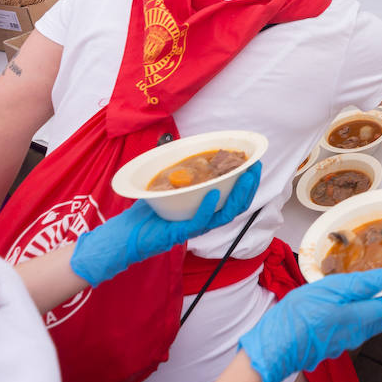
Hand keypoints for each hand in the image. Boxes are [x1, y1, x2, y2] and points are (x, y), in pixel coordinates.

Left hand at [70, 165, 260, 286]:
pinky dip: (207, 208)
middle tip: (255, 167)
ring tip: (244, 177)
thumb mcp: (166, 187)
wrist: (125, 235)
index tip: (254, 162)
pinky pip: (199, 222)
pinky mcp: (179, 233)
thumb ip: (178, 173)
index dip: (246, 182)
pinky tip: (213, 194)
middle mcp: (203, 220)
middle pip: (235, 205)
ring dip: (237, 195)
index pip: (233, 197)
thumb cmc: (145, 213)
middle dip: (249, 186)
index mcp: (204, 210)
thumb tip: (182, 146)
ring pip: (224, 214)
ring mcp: (193, 227)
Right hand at [240, 269, 381, 381]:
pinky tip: (356, 301)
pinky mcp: (334, 341)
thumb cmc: (298, 318)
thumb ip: (361, 284)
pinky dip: (366, 311)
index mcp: (361, 317)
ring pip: (374, 321)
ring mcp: (346, 340)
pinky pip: (359, 325)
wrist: (274, 349)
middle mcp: (358, 332)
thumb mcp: (330, 290)